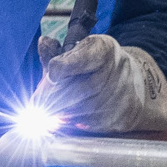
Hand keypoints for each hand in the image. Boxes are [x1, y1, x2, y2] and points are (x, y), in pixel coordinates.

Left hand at [36, 35, 166, 133]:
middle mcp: (117, 70)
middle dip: (54, 97)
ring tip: (46, 111)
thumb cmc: (97, 65)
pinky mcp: (121, 116)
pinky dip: (72, 122)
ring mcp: (121, 95)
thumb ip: (58, 51)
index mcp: (105, 49)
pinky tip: (64, 118)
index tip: (52, 72)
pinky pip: (90, 123)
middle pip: (80, 88)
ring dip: (60, 112)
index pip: (84, 58)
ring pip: (83, 109)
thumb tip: (43, 43)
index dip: (66, 66)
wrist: (131, 83)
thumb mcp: (81, 51)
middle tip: (36, 102)